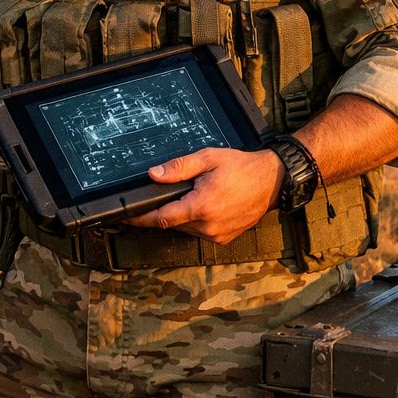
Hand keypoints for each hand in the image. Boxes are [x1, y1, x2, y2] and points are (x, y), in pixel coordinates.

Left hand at [124, 147, 283, 244]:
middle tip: (169, 193)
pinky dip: (196, 221)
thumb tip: (153, 175)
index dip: (141, 218)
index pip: (161, 218)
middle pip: (173, 223)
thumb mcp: (208, 159)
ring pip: (186, 228)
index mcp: (201, 206)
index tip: (126, 217)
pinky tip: (206, 205)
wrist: (271, 181)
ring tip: (194, 195)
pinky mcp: (223, 239)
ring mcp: (216, 235)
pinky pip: (200, 232)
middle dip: (166, 210)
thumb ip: (179, 168)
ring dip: (182, 215)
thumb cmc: (242, 168)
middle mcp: (207, 226)